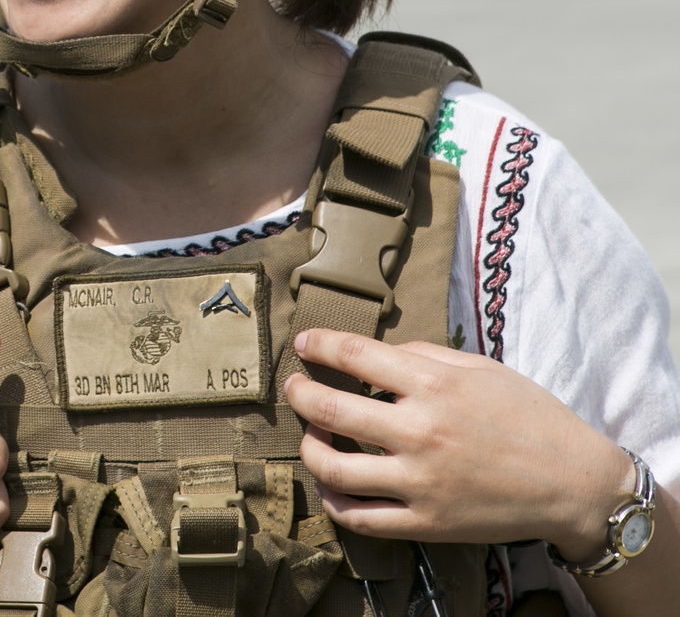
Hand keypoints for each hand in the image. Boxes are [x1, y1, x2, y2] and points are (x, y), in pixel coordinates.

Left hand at [284, 329, 629, 557]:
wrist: (572, 482)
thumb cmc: (528, 415)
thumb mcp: (479, 367)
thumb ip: (424, 354)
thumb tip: (376, 353)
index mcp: (434, 385)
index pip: (355, 356)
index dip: (320, 344)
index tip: (304, 342)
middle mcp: (421, 431)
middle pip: (332, 409)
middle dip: (300, 393)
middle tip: (294, 386)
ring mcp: (420, 482)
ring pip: (334, 468)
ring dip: (308, 446)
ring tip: (309, 433)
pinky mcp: (425, 523)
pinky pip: (360, 517)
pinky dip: (332, 500)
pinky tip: (328, 482)